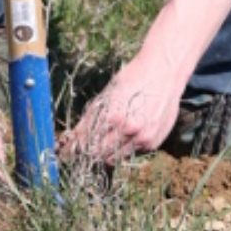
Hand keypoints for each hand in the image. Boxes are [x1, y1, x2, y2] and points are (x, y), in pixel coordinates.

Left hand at [61, 55, 182, 164]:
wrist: (165, 73)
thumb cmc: (133, 78)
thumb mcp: (107, 94)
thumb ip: (91, 117)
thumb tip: (74, 136)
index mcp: (114, 117)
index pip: (87, 141)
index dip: (74, 146)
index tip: (65, 151)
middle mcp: (130, 131)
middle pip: (100, 153)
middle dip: (89, 151)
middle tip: (82, 147)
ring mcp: (144, 139)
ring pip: (116, 157)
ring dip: (106, 152)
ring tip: (104, 140)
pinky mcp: (154, 142)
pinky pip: (133, 153)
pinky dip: (125, 148)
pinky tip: (125, 134)